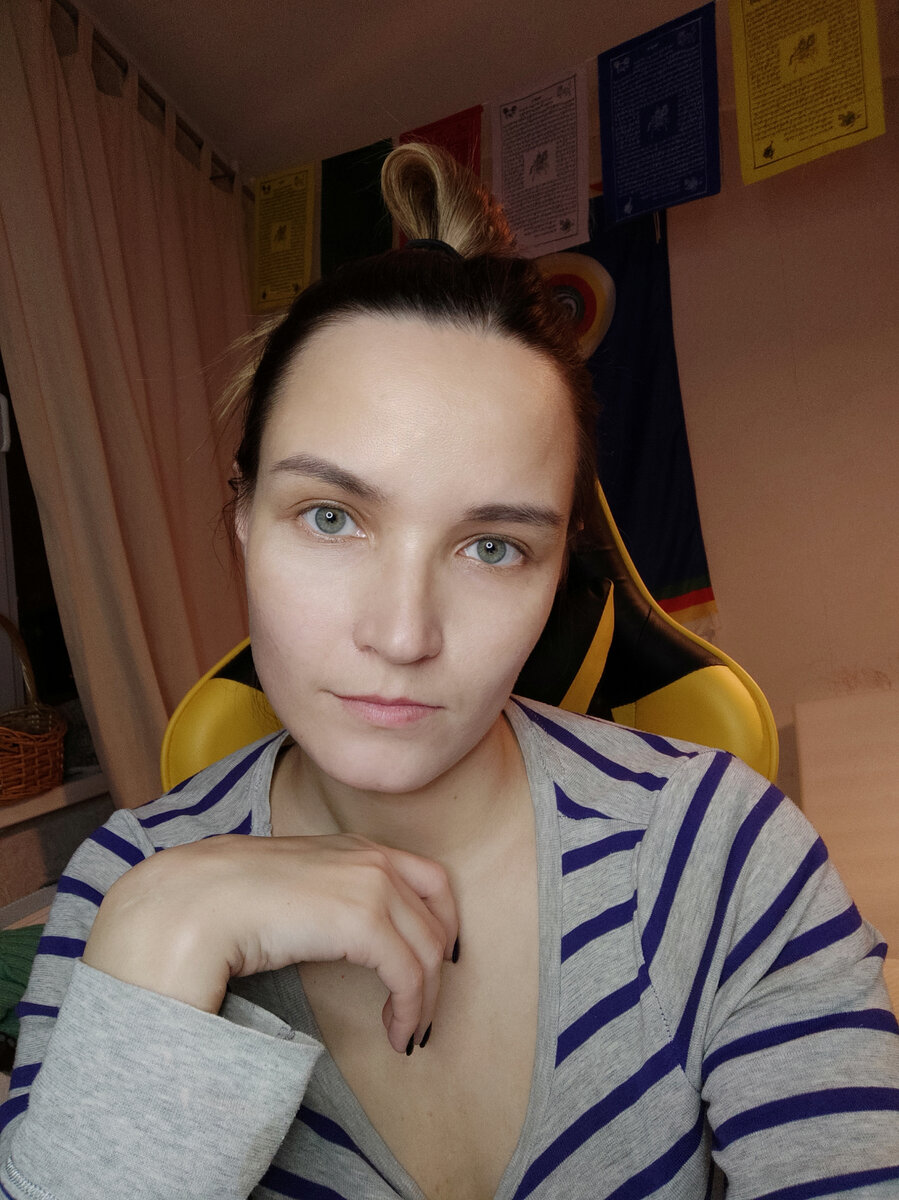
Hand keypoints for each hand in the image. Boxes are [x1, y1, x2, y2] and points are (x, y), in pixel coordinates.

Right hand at [82, 834, 458, 1053]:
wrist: (193, 901)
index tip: (433, 964)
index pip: (430, 880)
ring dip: (424, 999)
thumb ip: (324, 899)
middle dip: (438, 968)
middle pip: (438, 918)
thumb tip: (336, 934)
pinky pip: (409, 973)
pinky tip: (394, 1034)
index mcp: (354, 847)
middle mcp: (372, 858)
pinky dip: (411, 1009)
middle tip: (423, 1009)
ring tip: (405, 1032)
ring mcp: (371, 884)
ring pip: (427, 951)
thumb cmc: (226, 900)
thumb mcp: (292, 889)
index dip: (442, 925)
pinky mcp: (363, 919)